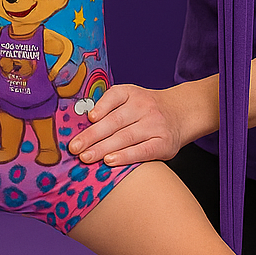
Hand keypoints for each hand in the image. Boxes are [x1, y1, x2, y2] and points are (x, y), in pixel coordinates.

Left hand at [67, 82, 190, 167]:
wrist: (181, 113)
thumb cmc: (146, 109)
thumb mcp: (131, 98)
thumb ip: (110, 107)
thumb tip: (82, 123)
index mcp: (132, 93)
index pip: (115, 96)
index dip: (101, 107)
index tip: (89, 118)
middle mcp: (144, 107)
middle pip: (115, 121)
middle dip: (92, 136)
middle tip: (75, 147)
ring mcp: (155, 125)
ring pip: (126, 137)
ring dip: (103, 148)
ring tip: (86, 157)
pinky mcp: (164, 143)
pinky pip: (142, 151)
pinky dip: (125, 157)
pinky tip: (110, 161)